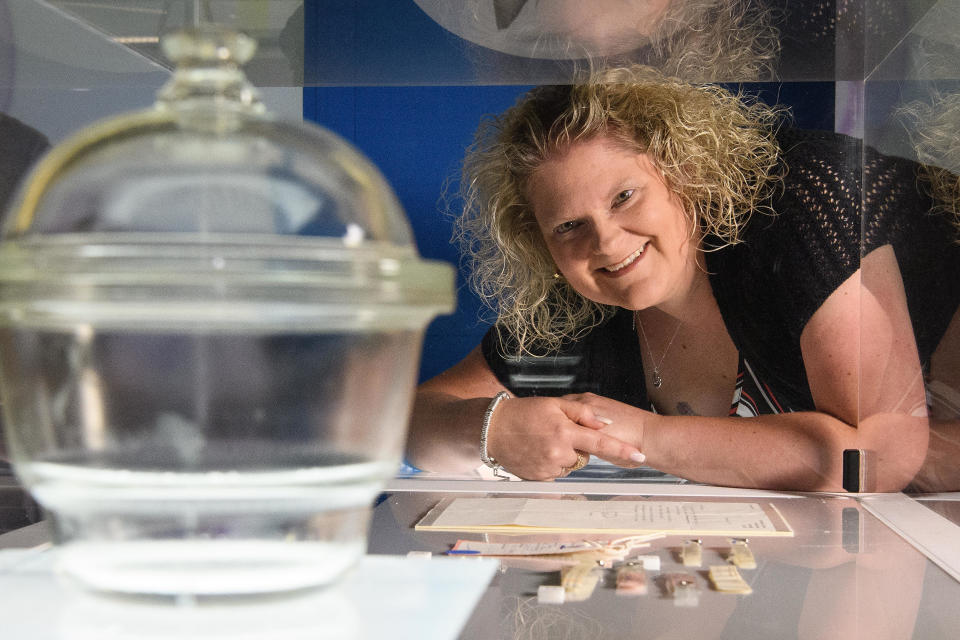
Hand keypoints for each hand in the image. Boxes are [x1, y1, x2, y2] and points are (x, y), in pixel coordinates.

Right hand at [486, 395, 644, 479]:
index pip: (600, 442)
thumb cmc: (523, 413)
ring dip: (562, 456)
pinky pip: (555, 473)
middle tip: (556, 432)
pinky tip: (536, 452)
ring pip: (569, 465)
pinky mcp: (539, 478)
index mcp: (565, 431)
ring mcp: (548, 467)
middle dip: (576, 446)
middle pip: (583, 456)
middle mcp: (558, 452)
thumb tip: (603, 424)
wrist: (492, 430)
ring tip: (542, 442)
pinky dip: (550, 464)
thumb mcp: (553, 404)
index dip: (622, 449)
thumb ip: (581, 413)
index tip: (640, 456)